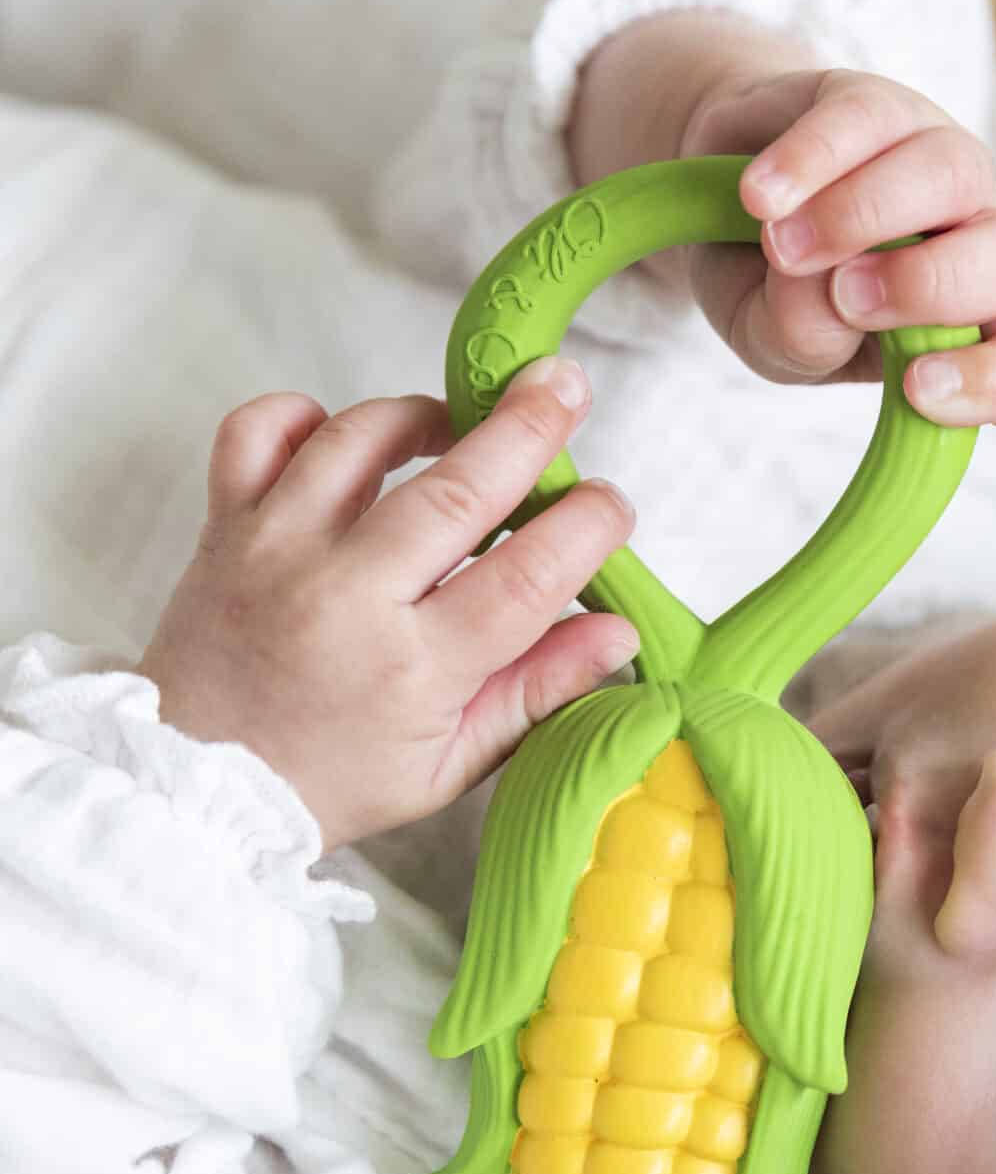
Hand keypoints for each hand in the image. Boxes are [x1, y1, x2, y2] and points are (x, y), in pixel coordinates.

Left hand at [140, 361, 637, 853]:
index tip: (611, 505)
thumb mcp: (451, 764)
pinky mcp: (225, 526)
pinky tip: (345, 437)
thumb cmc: (334, 779)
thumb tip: (617, 631)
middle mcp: (345, 599)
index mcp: (414, 670)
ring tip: (460, 425)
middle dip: (526, 429)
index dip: (584, 529)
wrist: (200, 788)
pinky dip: (302, 414)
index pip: (525, 579)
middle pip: (455, 492)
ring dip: (423, 416)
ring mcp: (277, 552)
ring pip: (359, 441)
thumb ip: (537, 692)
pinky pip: (257, 431)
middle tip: (566, 385)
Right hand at [680, 65, 995, 427]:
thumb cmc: (770, 289)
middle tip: (846, 299)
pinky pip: (870, 118)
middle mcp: (975, 243)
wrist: (716, 196)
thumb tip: (827, 295)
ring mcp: (940, 163)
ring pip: (951, 173)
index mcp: (970, 324)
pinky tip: (761, 197)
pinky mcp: (883, 103)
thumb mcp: (773, 340)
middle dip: (932, 287)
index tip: (916, 390)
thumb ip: (803, 338)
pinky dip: (812, 161)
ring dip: (864, 217)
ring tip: (782, 248)